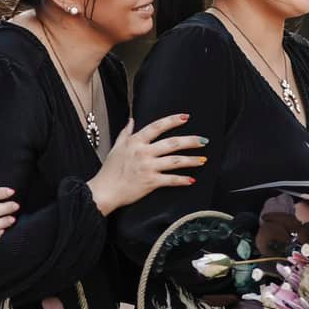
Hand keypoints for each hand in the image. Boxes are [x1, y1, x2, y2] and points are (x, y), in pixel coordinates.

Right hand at [89, 113, 207, 212]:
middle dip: (190, 141)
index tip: (186, 117)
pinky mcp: (150, 182)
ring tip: (204, 160)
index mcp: (136, 142)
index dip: (172, 121)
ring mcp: (148, 167)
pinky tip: (192, 179)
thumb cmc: (109, 170)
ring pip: (175, 161)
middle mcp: (143, 152)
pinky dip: (182, 180)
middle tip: (204, 140)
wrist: (104, 191)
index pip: (157, 127)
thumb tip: (131, 120)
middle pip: (172, 143)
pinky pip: (170, 180)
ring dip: (191, 160)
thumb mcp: (116, 147)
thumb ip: (125, 132)